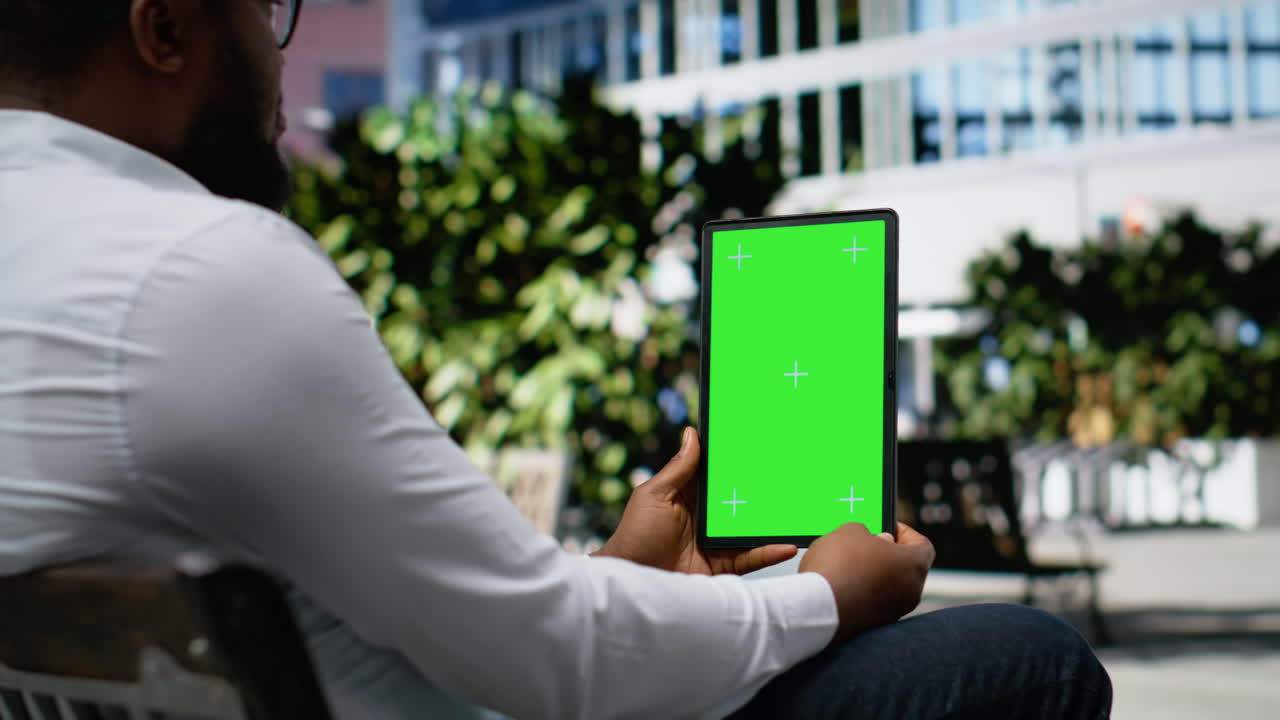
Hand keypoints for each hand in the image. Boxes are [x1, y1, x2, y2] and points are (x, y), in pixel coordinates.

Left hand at [592, 427, 797, 575]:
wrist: (633, 582)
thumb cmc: (635, 536)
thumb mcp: (655, 495)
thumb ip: (678, 469)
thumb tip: (692, 433)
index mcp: (689, 496)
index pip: (717, 474)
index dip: (736, 460)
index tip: (760, 442)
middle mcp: (707, 518)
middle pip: (740, 499)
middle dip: (764, 489)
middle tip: (791, 474)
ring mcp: (717, 542)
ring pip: (750, 528)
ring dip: (772, 521)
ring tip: (797, 510)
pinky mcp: (723, 566)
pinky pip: (751, 557)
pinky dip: (770, 552)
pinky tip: (787, 545)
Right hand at [800, 522, 934, 644]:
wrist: (818, 608)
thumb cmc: (840, 566)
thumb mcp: (850, 531)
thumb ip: (866, 531)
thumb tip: (870, 542)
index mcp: (914, 566)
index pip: (922, 546)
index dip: (905, 533)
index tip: (887, 528)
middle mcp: (910, 593)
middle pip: (904, 567)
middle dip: (884, 554)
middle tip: (863, 544)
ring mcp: (892, 613)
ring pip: (887, 588)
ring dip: (870, 575)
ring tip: (844, 564)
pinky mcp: (872, 627)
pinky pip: (870, 603)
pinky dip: (859, 593)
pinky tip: (838, 584)